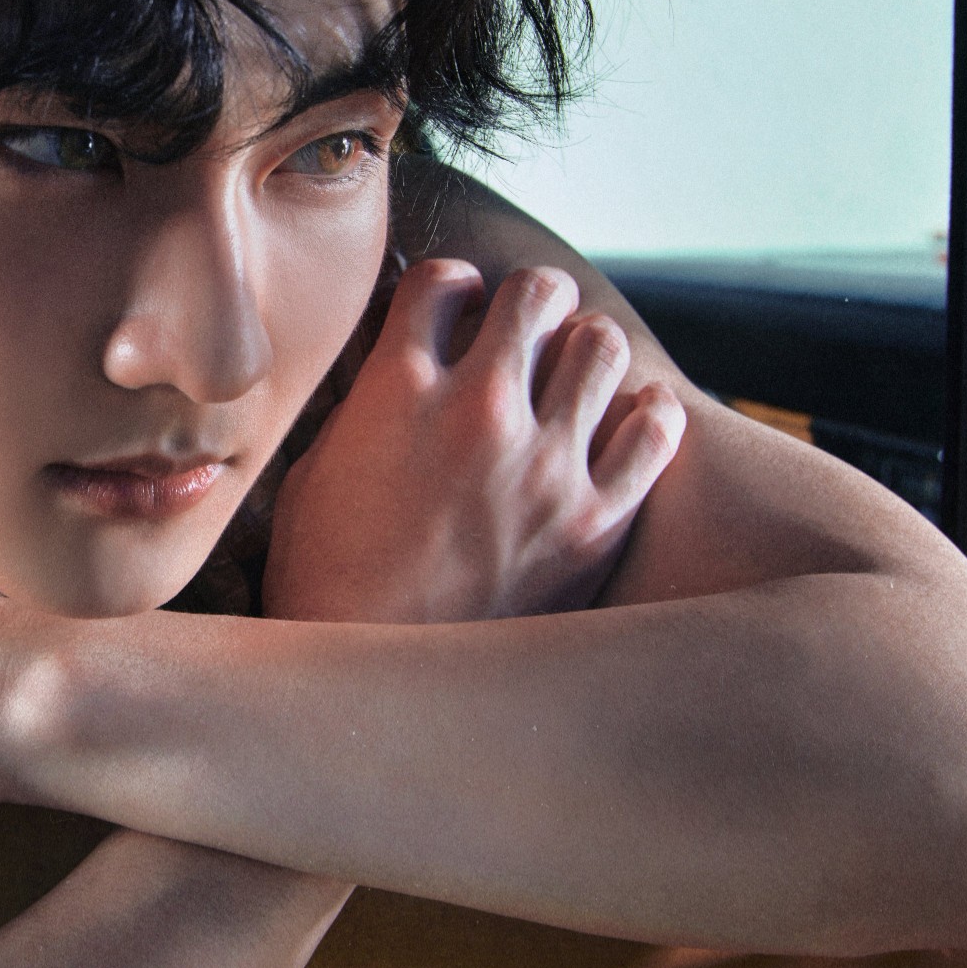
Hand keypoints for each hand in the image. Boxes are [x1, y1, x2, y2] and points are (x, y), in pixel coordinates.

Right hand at [263, 260, 684, 624]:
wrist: (380, 685)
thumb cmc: (328, 587)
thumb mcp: (312, 481)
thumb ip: (360, 416)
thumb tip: (387, 384)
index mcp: (396, 393)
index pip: (440, 282)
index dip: (451, 283)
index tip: (457, 302)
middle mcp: (477, 411)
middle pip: (536, 295)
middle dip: (533, 299)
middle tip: (529, 321)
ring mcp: (544, 464)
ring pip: (601, 347)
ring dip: (586, 347)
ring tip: (576, 368)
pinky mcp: (594, 522)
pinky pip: (654, 434)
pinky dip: (647, 414)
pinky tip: (631, 416)